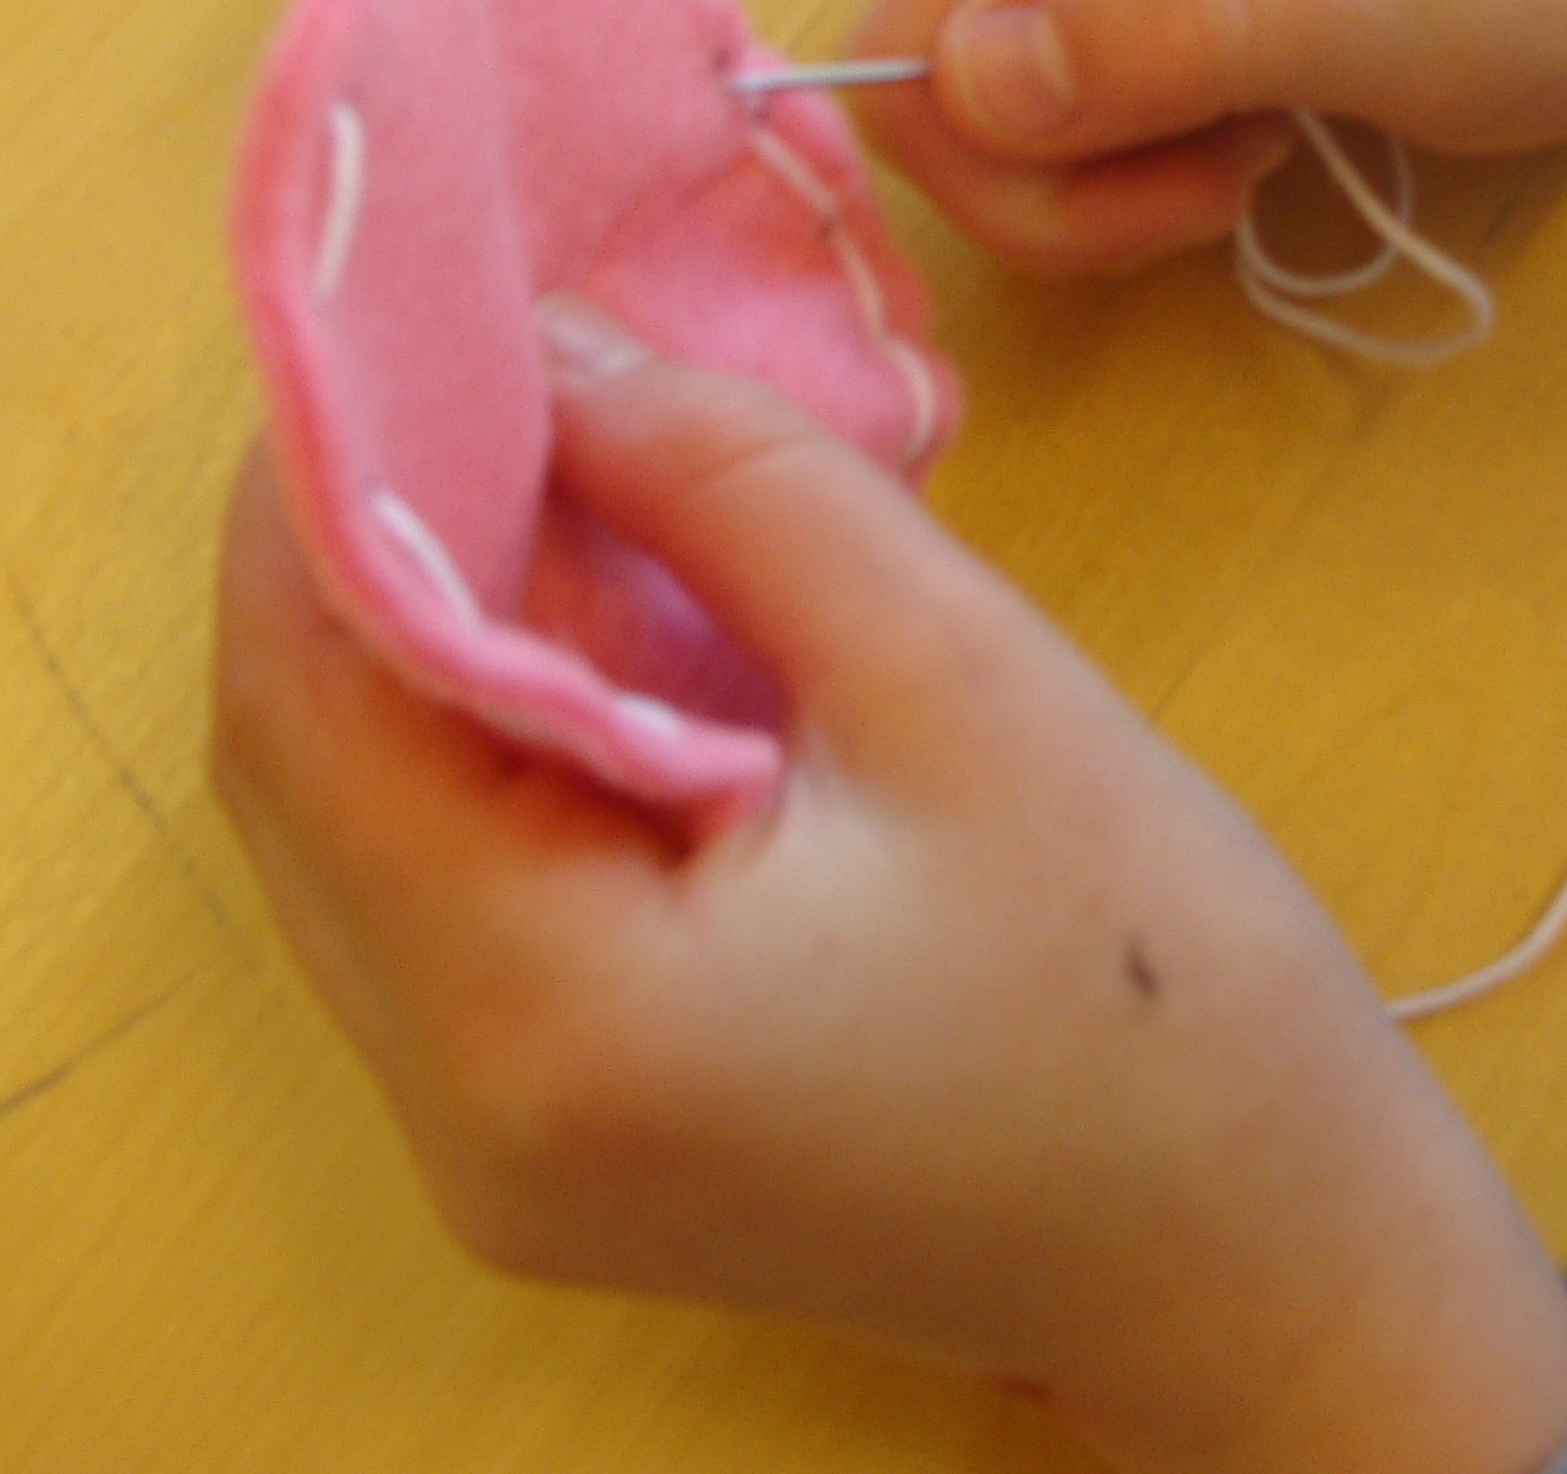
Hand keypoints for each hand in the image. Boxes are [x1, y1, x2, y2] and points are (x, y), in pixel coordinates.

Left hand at [214, 297, 1566, 1473]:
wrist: (1268, 1269)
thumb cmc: (1161, 994)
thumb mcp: (958, 679)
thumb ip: (729, 485)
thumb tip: (550, 339)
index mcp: (546, 1017)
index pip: (311, 696)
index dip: (323, 478)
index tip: (401, 298)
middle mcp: (464, 1115)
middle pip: (297, 769)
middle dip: (358, 542)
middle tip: (472, 354)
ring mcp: (494, 1152)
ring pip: (354, 830)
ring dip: (412, 636)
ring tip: (530, 461)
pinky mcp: (552, 1145)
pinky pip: (441, 897)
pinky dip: (478, 741)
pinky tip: (580, 622)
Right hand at [850, 0, 1566, 271]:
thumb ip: (1193, 20)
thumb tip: (970, 77)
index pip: (914, 37)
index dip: (1023, 172)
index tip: (1208, 189)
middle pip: (932, 50)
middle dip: (1062, 174)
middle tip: (1251, 176)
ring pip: (987, 60)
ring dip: (1105, 154)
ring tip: (1277, 132)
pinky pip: (1054, 38)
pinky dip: (1137, 115)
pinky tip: (1266, 98)